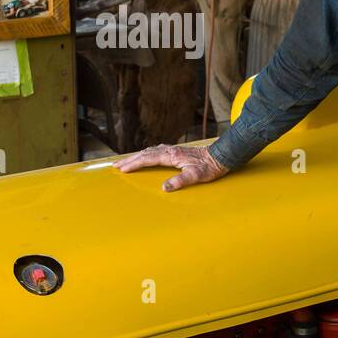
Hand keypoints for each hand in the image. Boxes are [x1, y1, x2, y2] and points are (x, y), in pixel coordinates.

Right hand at [112, 143, 229, 191]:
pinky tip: (145, 156)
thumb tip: (165, 187)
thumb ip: (180, 181)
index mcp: (171, 156)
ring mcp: (172, 150)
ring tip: (126, 161)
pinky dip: (146, 154)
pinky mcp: (176, 151)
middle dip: (130, 160)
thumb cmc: (209, 167)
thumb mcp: (195, 176)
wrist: (220, 156)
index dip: (134, 164)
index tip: (122, 168)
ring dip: (137, 156)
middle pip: (145, 154)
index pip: (148, 159)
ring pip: (150, 151)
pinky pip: (156, 151)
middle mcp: (170, 150)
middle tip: (116, 165)